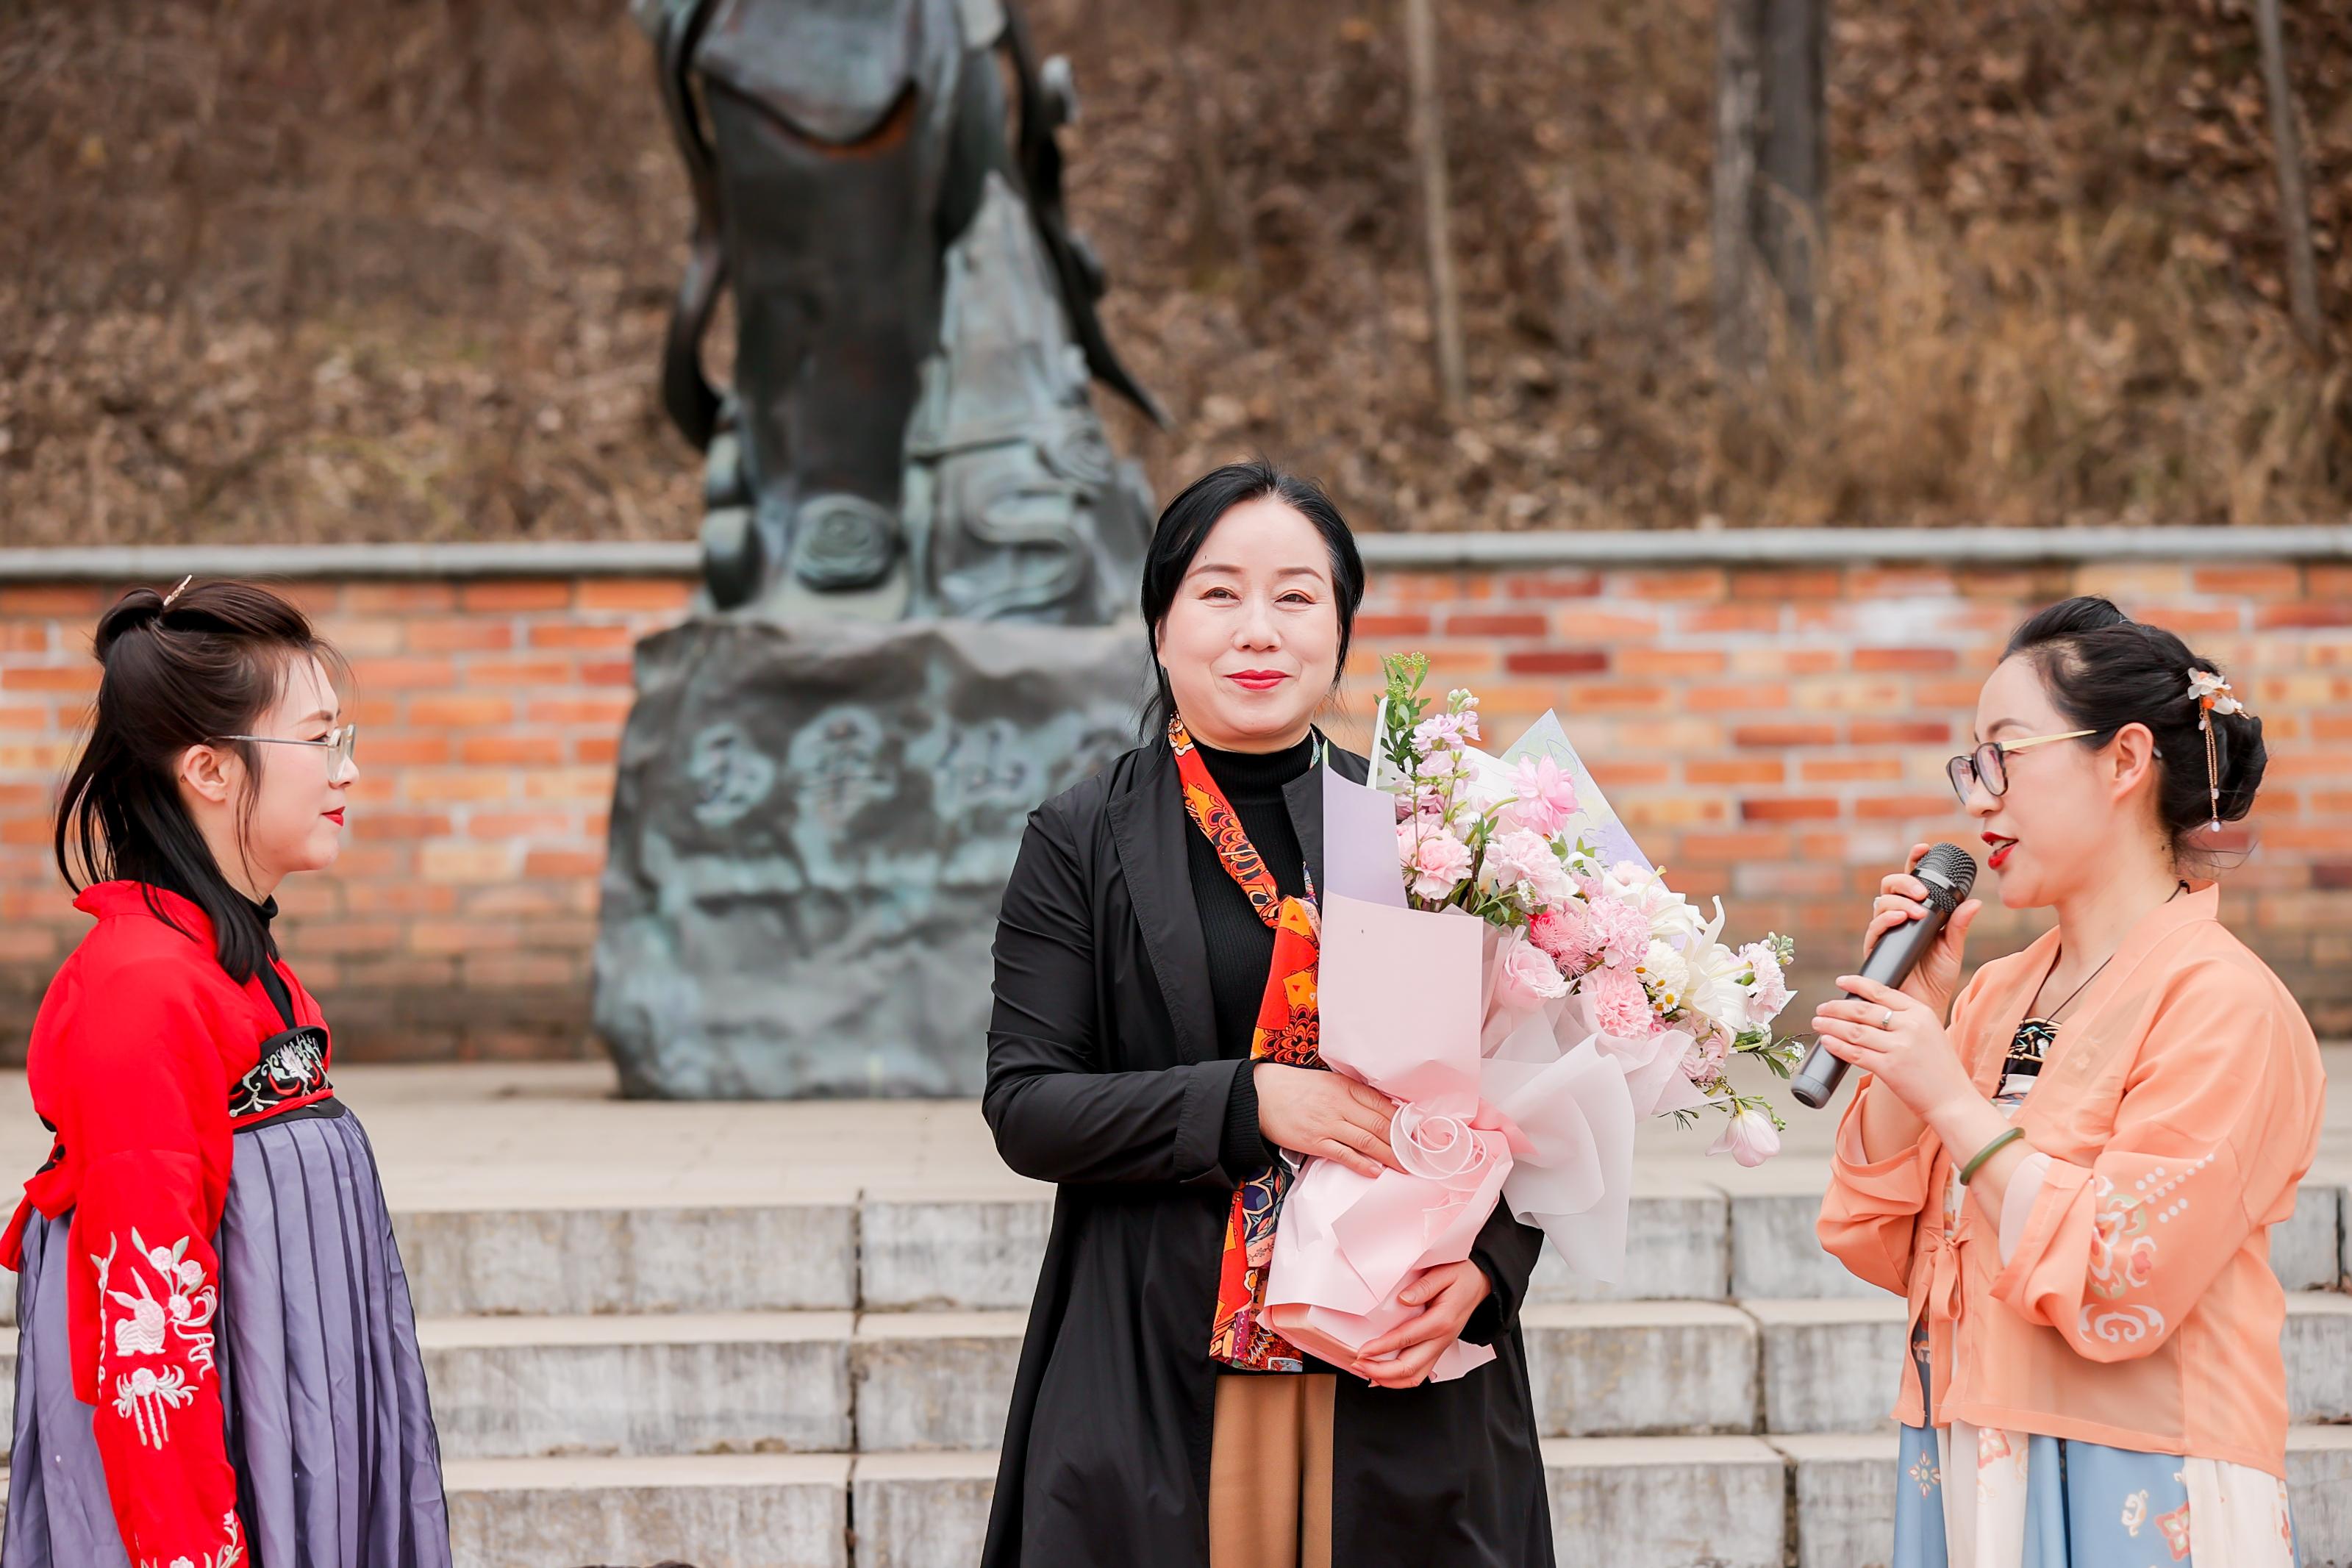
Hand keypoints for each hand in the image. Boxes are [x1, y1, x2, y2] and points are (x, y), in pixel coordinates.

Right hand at [1254, 1063, 1404, 1179]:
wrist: (1260, 1095)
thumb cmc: (1295, 1087)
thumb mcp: (1328, 1081)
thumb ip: (1353, 1093)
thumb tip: (1381, 1108)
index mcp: (1346, 1087)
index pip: (1383, 1105)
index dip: (1403, 1121)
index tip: (1418, 1133)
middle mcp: (1340, 1104)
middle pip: (1380, 1124)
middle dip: (1402, 1142)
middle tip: (1419, 1155)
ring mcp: (1328, 1124)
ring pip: (1366, 1140)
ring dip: (1389, 1156)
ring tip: (1405, 1167)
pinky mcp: (1314, 1142)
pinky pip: (1343, 1154)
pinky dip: (1362, 1163)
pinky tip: (1376, 1171)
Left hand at [1350, 1259, 1491, 1387]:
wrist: (1481, 1283)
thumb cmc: (1462, 1276)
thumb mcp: (1445, 1272)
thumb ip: (1424, 1286)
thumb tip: (1403, 1300)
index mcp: (1442, 1320)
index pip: (1406, 1339)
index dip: (1381, 1348)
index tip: (1362, 1351)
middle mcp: (1442, 1339)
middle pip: (1410, 1367)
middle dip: (1380, 1371)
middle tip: (1357, 1364)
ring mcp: (1441, 1347)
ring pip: (1415, 1376)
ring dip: (1389, 1379)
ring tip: (1365, 1373)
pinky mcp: (1438, 1349)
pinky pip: (1420, 1372)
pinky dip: (1400, 1379)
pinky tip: (1383, 1377)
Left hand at [1811, 973, 1979, 1123]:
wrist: (1953, 1100)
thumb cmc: (1940, 1068)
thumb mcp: (1930, 1032)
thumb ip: (1906, 1020)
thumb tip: (1869, 1011)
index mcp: (1921, 1012)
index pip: (1882, 992)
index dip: (1857, 984)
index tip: (1841, 981)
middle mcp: (1910, 1026)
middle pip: (1863, 1010)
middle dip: (1837, 1007)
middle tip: (1822, 1008)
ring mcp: (1899, 1047)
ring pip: (1855, 1031)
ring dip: (1831, 1026)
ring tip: (1818, 1023)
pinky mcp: (1889, 1068)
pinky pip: (1855, 1054)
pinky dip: (1837, 1047)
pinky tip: (1826, 1042)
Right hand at [1861, 842, 1982, 1019]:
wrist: (1924, 1007)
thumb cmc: (1937, 979)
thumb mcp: (1953, 948)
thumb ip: (1959, 925)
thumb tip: (1975, 902)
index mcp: (1916, 914)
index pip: (1911, 882)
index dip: (1914, 862)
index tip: (1924, 848)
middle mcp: (1897, 919)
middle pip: (1890, 887)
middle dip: (1905, 881)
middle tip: (1922, 891)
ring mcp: (1885, 933)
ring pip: (1882, 903)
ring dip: (1900, 901)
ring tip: (1918, 910)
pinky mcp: (1877, 949)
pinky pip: (1875, 928)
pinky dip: (1887, 919)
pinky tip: (1901, 918)